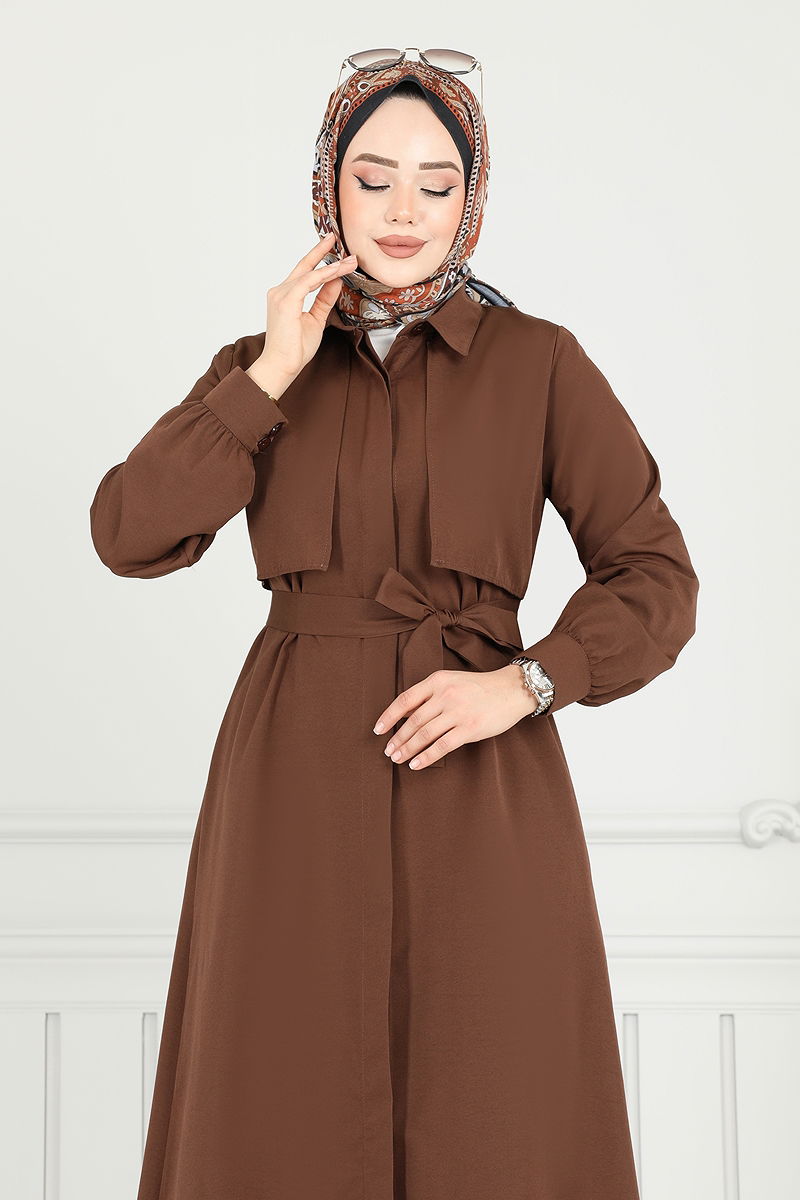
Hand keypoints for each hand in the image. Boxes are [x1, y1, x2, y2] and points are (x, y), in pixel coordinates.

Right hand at [247, 232, 356, 396]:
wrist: (282, 366)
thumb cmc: (295, 348)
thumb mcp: (316, 319)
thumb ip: (325, 299)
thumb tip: (336, 281)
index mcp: (285, 296)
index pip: (304, 273)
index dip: (318, 259)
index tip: (332, 249)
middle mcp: (280, 291)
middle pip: (304, 266)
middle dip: (321, 251)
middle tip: (335, 237)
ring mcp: (281, 295)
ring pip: (310, 273)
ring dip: (332, 266)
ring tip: (350, 260)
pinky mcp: (286, 301)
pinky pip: (309, 282)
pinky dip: (325, 275)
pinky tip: (338, 271)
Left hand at [372, 664, 540, 769]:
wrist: (511, 690)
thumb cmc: (479, 687)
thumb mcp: (451, 682)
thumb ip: (428, 695)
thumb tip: (403, 713)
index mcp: (438, 681)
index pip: (405, 700)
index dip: (389, 716)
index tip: (378, 730)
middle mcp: (446, 695)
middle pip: (413, 720)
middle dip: (397, 738)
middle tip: (388, 750)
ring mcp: (458, 712)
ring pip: (425, 734)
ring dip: (408, 748)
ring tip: (398, 759)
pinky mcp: (470, 728)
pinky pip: (442, 746)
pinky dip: (426, 757)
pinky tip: (416, 764)